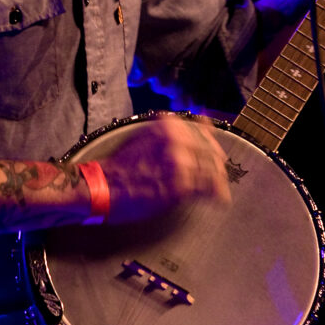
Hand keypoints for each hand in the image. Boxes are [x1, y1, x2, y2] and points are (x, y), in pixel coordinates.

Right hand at [96, 115, 230, 223]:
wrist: (103, 185)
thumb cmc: (120, 164)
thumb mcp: (143, 137)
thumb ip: (167, 133)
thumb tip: (188, 131)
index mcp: (168, 125)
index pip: (202, 132)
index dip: (211, 144)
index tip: (216, 153)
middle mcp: (177, 139)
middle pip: (209, 151)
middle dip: (217, 164)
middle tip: (221, 175)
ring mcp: (180, 161)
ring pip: (211, 169)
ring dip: (219, 180)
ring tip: (221, 190)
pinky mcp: (180, 184)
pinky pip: (208, 187)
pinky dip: (218, 194)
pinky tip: (221, 200)